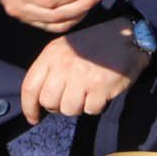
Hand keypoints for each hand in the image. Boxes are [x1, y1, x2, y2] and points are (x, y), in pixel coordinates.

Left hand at [20, 18, 148, 123]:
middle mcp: (64, 65)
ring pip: (68, 109)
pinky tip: (100, 92)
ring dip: (78, 107)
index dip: (28, 107)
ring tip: (86, 93)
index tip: (33, 118)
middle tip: (69, 99)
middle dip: (57, 107)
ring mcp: (82, 76)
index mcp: (52, 54)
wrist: (127, 37)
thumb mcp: (65, 48)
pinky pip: (90, 110)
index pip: (30, 87)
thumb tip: (39, 100)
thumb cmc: (94, 45)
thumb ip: (50, 70)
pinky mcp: (100, 87)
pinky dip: (96, 106)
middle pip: (48, 102)